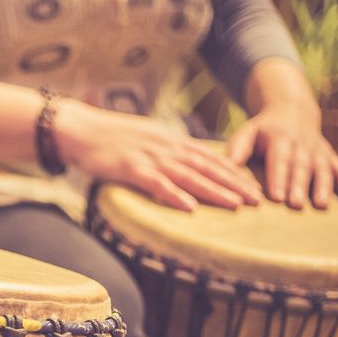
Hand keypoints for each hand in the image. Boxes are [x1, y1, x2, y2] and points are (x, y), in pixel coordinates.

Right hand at [55, 100, 263, 211]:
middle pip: (207, 166)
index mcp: (171, 140)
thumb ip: (165, 150)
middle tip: (258, 199)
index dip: (234, 171)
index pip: (210, 156)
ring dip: (214, 190)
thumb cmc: (108, 137)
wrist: (79, 129)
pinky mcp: (130, 168)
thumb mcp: (145, 138)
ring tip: (236, 205)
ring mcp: (149, 157)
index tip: (254, 185)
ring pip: (189, 175)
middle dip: (234, 183)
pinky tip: (190, 207)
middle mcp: (166, 147)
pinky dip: (174, 195)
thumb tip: (183, 164)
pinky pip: (157, 184)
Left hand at [226, 105, 337, 209]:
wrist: (292, 112)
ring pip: (322, 169)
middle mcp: (302, 144)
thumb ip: (237, 149)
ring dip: (323, 187)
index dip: (279, 177)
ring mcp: (319, 150)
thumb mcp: (247, 133)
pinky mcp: (330, 157)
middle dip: (299, 186)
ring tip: (320, 205)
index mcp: (280, 138)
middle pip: (301, 166)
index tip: (276, 196)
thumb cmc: (262, 131)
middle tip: (295, 205)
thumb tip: (227, 167)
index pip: (279, 159)